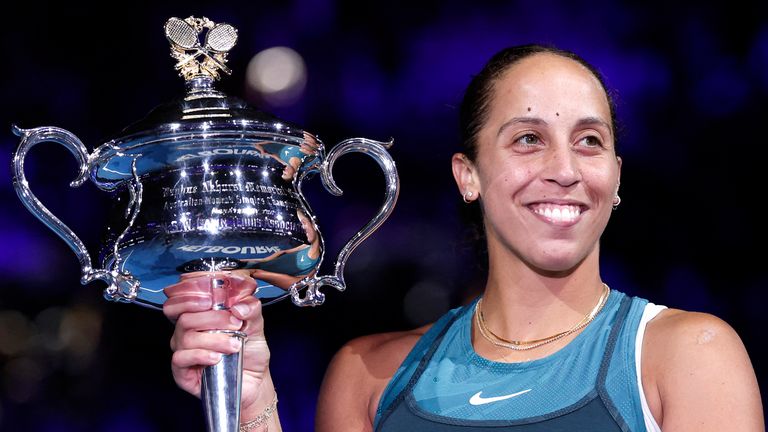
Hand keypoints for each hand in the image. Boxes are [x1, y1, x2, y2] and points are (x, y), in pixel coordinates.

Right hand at [163, 272, 275, 417]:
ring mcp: (183, 352)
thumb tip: (239, 306)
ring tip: (235, 345)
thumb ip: (251, 309)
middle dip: (212, 319)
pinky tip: (217, 358)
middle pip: (185, 318)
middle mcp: (186, 333)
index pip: (178, 302)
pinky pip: (181, 359)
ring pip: (185, 338)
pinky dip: (201, 355)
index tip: (209, 299)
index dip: (188, 298)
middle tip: (235, 324)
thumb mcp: (255, 325)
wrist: (255, 379)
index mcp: (198, 317)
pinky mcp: (182, 373)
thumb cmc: (249, 350)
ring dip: (214, 339)